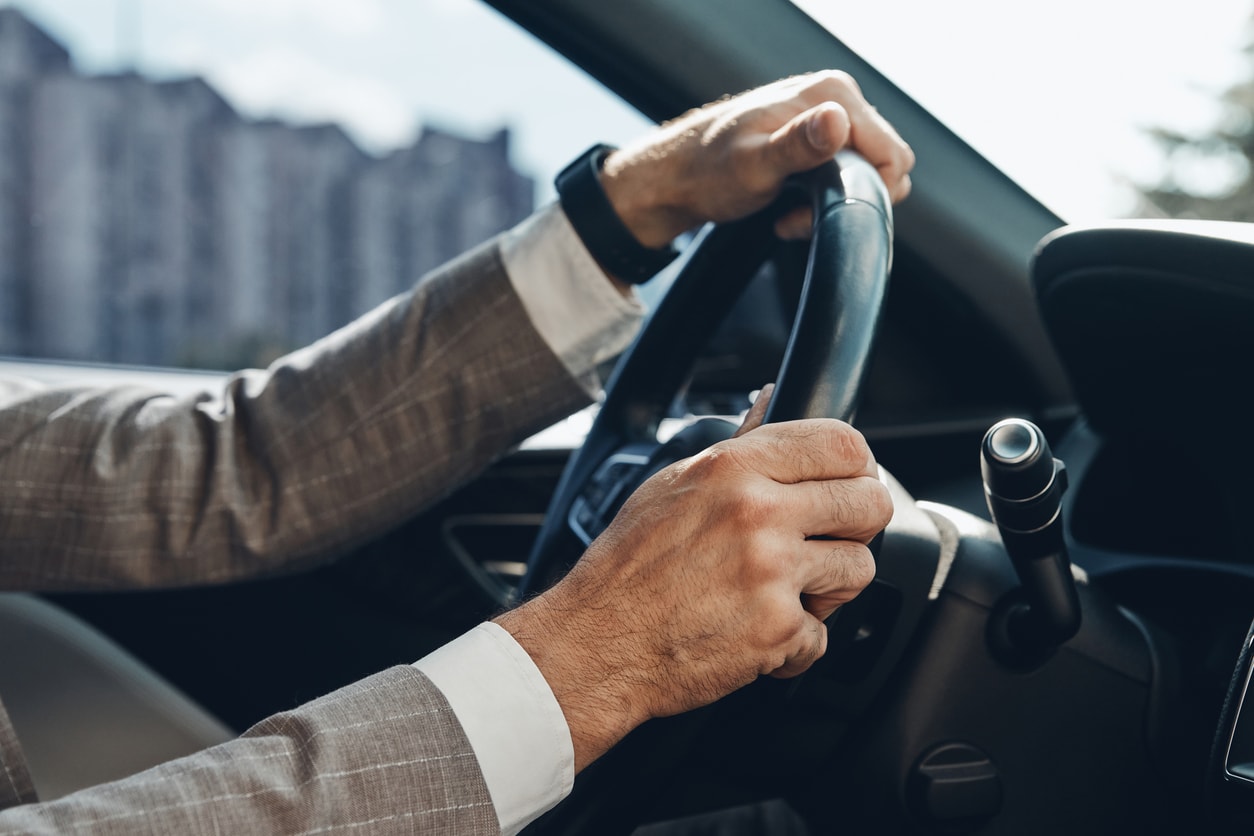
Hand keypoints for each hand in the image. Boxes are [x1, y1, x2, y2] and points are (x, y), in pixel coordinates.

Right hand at [494, 398, 890, 770]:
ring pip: (860, 569)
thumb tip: (769, 399)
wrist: (596, 641)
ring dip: (829, 588)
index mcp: (734, 468)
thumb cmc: (628, 565)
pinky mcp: (777, 630)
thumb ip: (737, 445)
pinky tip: (756, 633)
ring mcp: (771, 573)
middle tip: (824, 543)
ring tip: (783, 592)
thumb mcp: (675, 484)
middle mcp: (758, 512)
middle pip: (871, 502)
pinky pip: (823, 635)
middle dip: (856, 527)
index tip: (849, 484)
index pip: (843, 444)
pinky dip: (794, 645)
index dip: (857, 466)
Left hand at [601, 70, 914, 247]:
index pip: (893, 155)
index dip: (863, 194)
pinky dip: (823, 199)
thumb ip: (798, 146)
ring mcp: (829, 117)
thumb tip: (836, 122)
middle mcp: (836, 98)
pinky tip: (790, 205)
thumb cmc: (708, 172)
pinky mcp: (821, 137)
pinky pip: (848, 174)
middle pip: (886, 165)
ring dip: (834, 203)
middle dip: (849, 200)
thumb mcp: (754, 166)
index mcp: (832, 94)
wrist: (677, 177)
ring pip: (867, 174)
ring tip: (789, 211)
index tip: (816, 210)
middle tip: (798, 215)